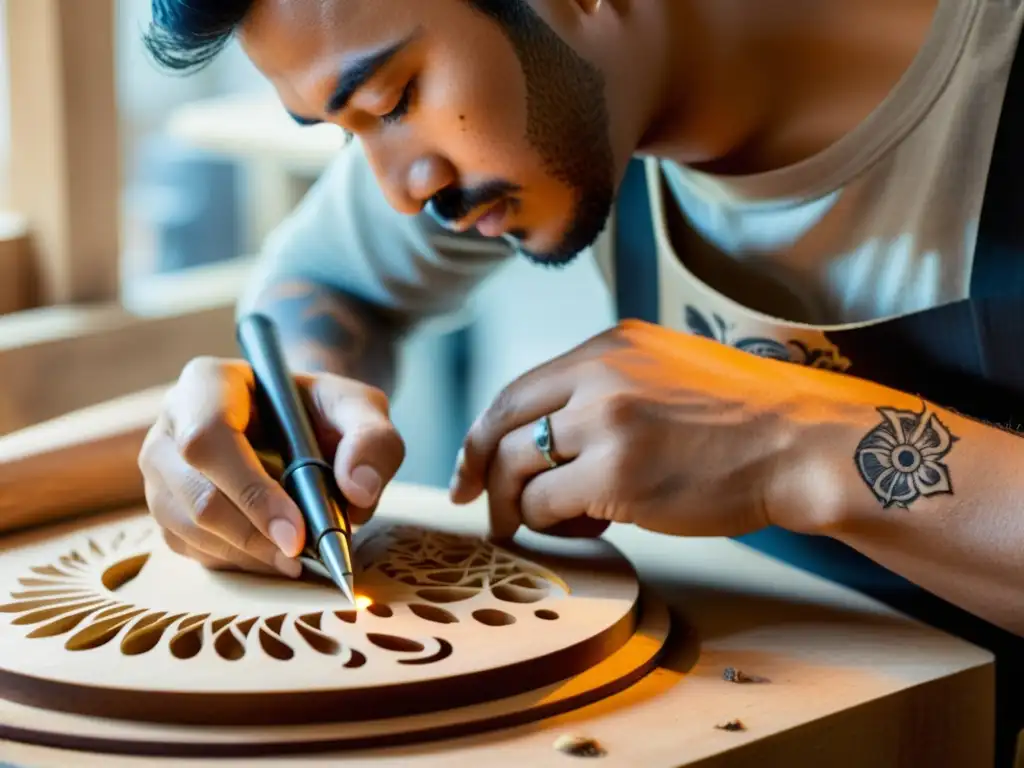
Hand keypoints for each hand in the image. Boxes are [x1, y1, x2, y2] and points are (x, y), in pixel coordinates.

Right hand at [139, 357, 404, 575]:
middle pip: (196, 494)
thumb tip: (359, 490)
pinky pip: (191, 549)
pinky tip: (275, 556)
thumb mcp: (360, 409)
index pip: (208, 438)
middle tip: (303, 556)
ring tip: (298, 559)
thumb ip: (373, 439)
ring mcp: (161, 471)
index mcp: (207, 382)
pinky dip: (237, 563)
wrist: (300, 425)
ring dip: (247, 555)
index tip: (297, 532)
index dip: (250, 491)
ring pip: (189, 529)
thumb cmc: (324, 412)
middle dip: (253, 534)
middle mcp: (169, 425)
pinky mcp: (167, 510)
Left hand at [449, 320, 841, 539]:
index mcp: (607, 347)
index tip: (470, 466)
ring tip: (539, 526)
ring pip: (516, 468)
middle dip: (477, 471)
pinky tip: (580, 530)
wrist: (798, 444)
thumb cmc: (738, 419)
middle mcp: (598, 375)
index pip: (516, 389)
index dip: (482, 434)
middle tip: (476, 504)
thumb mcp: (664, 370)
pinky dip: (549, 524)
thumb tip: (545, 432)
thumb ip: (604, 385)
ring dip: (516, 506)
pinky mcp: (617, 474)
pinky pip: (546, 504)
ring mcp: (605, 422)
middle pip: (501, 426)